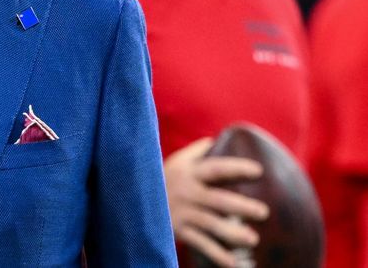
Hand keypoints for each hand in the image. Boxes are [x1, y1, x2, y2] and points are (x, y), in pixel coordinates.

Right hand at [164, 137, 269, 266]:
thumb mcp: (175, 162)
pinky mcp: (177, 230)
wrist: (131, 199)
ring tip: (253, 239)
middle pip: (217, 200)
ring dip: (232, 233)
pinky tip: (233, 262)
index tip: (258, 171)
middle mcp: (186, 192)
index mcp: (188, 173)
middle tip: (263, 212)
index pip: (215, 169)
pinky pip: (200, 243)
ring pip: (210, 224)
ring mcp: (181, 213)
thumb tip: (217, 139)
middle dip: (241, 207)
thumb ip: (196, 152)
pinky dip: (216, 254)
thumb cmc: (161, 178)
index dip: (236, 168)